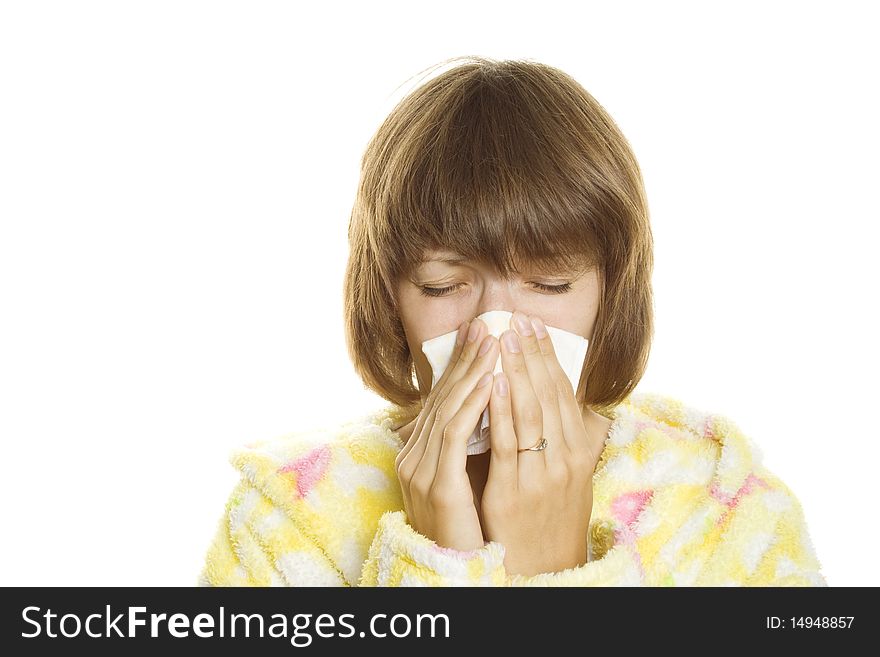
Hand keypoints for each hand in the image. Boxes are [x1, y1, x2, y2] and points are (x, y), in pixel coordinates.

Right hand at [394, 317, 499, 551]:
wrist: (454, 575)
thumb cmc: (466, 531)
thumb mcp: (464, 483)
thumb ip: (469, 448)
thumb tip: (490, 414)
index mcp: (420, 454)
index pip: (442, 401)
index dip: (462, 367)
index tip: (482, 337)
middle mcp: (414, 457)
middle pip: (443, 398)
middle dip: (467, 360)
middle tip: (488, 325)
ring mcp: (421, 470)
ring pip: (450, 409)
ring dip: (473, 372)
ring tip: (494, 341)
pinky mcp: (437, 485)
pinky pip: (456, 435)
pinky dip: (474, 405)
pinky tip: (492, 381)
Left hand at [481, 312, 598, 576]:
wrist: (547, 566)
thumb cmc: (554, 515)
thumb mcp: (574, 475)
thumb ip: (575, 437)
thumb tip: (585, 403)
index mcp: (578, 450)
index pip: (562, 392)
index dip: (547, 356)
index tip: (533, 325)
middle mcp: (565, 458)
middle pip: (547, 395)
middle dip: (530, 353)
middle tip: (514, 319)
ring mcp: (541, 473)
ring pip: (529, 412)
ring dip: (516, 371)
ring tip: (503, 338)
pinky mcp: (514, 490)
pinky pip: (508, 443)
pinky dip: (501, 410)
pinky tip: (494, 382)